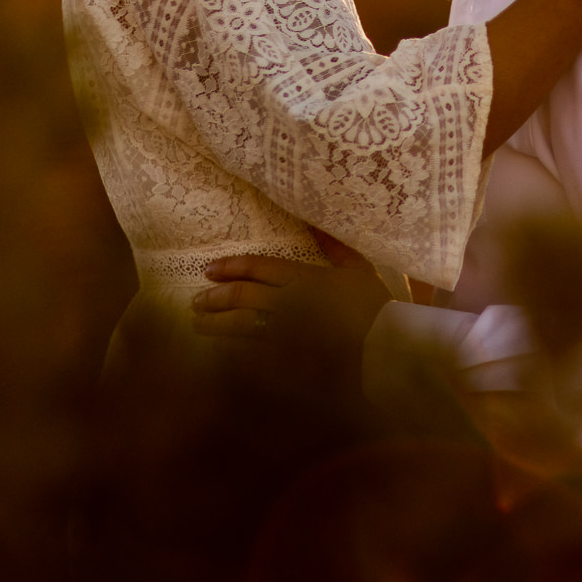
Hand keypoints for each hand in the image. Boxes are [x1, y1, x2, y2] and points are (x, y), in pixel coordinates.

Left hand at [192, 230, 393, 352]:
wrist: (384, 348)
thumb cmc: (375, 307)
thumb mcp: (360, 269)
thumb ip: (336, 247)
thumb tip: (316, 223)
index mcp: (304, 279)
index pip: (260, 268)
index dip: (232, 268)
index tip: (210, 271)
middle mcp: (289, 303)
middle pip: (243, 296)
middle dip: (216, 298)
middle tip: (197, 301)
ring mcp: (287, 332)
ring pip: (242, 325)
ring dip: (216, 324)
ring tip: (198, 324)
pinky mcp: (289, 358)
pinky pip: (253, 352)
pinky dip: (234, 350)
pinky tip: (221, 352)